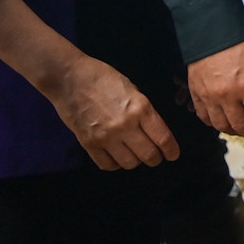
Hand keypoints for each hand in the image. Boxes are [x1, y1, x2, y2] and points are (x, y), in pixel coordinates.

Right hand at [50, 54, 179, 169]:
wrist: (70, 79)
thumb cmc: (105, 79)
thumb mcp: (134, 90)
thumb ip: (144, 111)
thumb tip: (154, 131)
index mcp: (141, 108)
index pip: (162, 138)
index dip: (171, 150)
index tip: (173, 155)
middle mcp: (125, 126)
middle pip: (148, 155)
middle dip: (155, 159)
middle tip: (156, 157)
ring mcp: (105, 137)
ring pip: (129, 163)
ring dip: (136, 162)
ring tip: (136, 155)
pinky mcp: (88, 144)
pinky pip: (107, 165)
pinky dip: (115, 164)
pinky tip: (117, 157)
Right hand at [188, 37, 243, 141]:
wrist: (212, 26)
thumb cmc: (241, 37)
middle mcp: (226, 95)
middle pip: (240, 125)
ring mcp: (208, 95)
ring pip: (220, 124)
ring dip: (232, 130)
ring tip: (242, 130)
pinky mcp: (195, 91)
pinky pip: (203, 115)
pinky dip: (212, 122)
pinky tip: (220, 122)